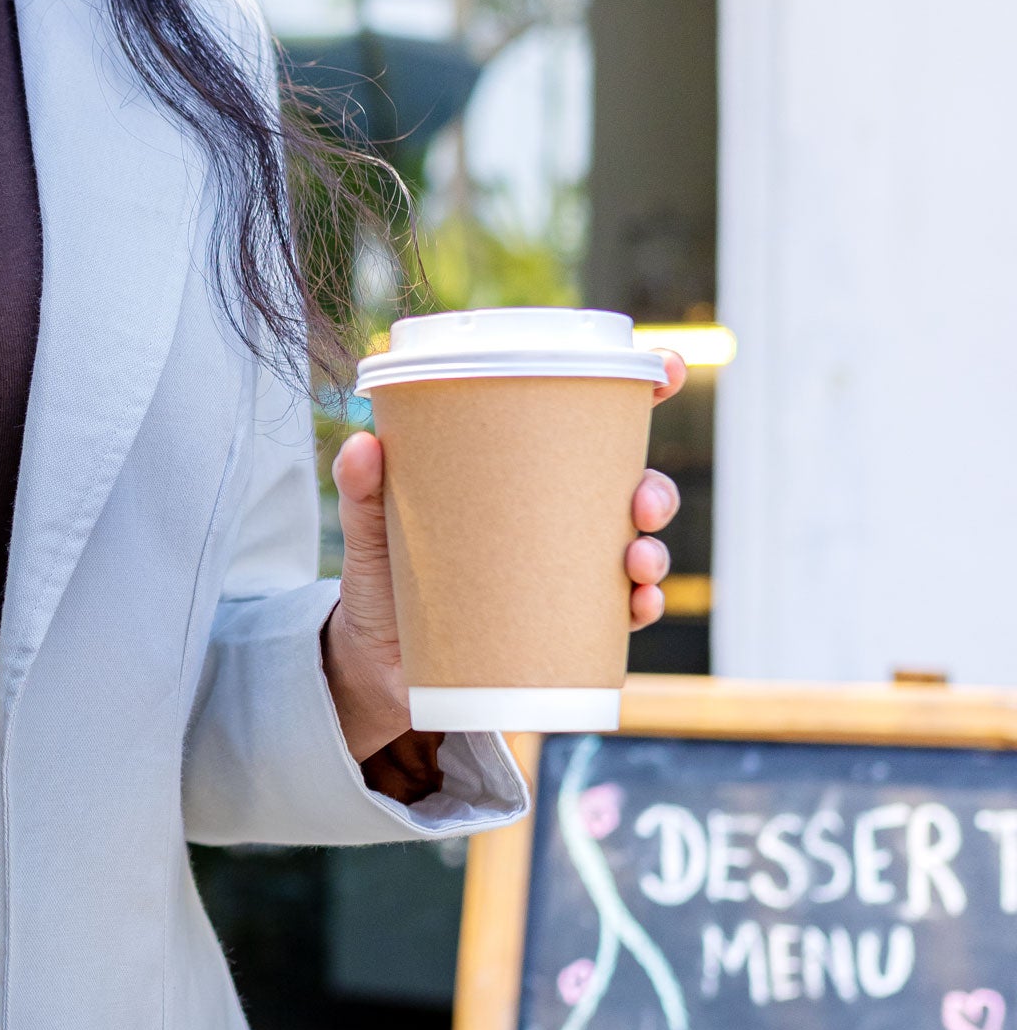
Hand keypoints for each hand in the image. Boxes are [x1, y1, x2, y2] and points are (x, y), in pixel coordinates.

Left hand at [321, 351, 688, 759]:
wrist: (375, 660)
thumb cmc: (382, 575)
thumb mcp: (370, 526)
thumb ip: (361, 488)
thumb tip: (362, 446)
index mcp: (521, 477)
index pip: (590, 427)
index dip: (643, 391)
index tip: (668, 369)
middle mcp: (554, 521)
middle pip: (630, 491)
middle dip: (655, 491)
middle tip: (641, 503)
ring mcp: (563, 573)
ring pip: (636, 553)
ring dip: (655, 553)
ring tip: (637, 561)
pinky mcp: (561, 626)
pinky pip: (619, 617)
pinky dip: (640, 609)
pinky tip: (639, 606)